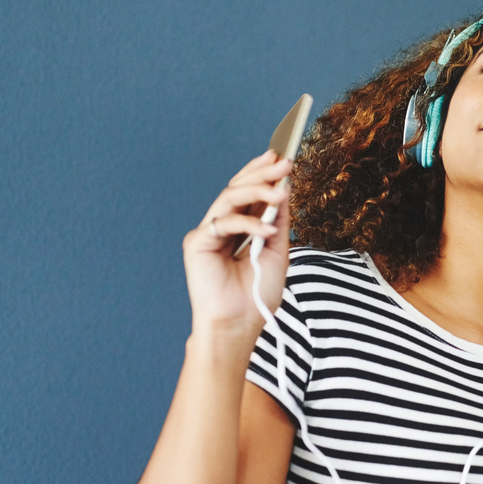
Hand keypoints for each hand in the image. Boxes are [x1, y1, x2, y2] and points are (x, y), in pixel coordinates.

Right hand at [182, 150, 291, 337]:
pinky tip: (267, 231)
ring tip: (281, 191)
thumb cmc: (257, 294)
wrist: (239, 324)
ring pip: (230, 198)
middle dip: (261, 173)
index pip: (249, 193)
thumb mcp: (277, 250)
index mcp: (240, 228)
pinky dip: (248, 223)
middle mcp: (221, 226)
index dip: (263, 173)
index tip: (282, 158)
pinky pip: (223, 222)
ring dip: (258, 190)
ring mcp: (207, 233)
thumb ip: (278, 220)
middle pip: (238, 188)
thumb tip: (285, 188)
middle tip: (283, 163)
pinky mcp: (197, 243)